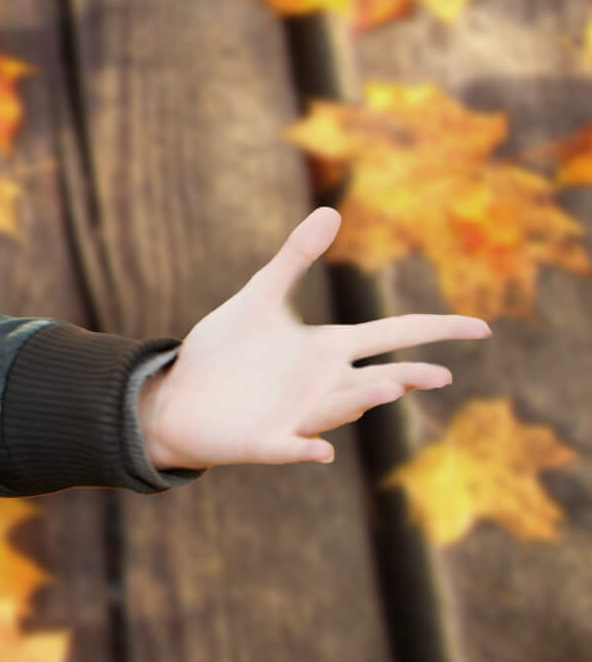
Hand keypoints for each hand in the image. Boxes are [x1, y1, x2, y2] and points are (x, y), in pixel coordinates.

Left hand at [138, 206, 491, 470]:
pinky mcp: (265, 442)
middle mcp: (323, 384)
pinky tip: (319, 450)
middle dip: (406, 378)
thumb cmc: (226, 351)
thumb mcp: (259, 297)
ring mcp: (297, 415)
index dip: (437, 330)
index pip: (394, 335)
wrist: (180, 394)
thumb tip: (332, 211)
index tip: (482, 327)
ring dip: (360, 401)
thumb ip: (294, 258)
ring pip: (338, 409)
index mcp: (328, 349)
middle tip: (439, 375)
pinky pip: (290, 447)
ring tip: (388, 388)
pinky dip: (304, 448)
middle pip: (377, 379)